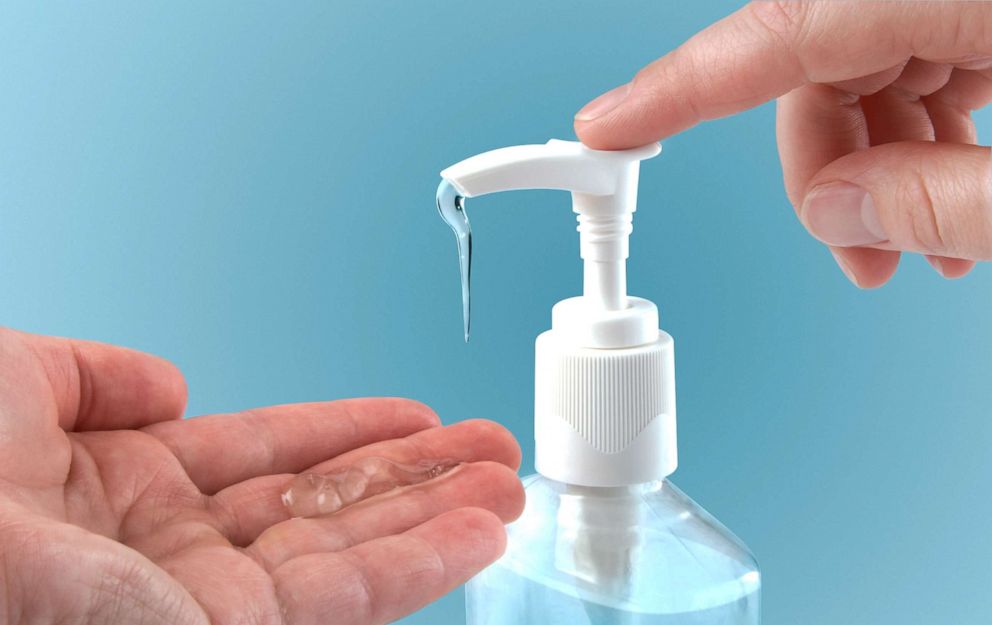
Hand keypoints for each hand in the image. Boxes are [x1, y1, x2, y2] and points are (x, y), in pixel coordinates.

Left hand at [0, 328, 522, 624]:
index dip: (342, 431)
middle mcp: (174, 556)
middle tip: (487, 450)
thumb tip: (172, 381)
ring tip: (507, 484)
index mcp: (119, 493)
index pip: (263, 458)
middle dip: (414, 477)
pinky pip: (349, 600)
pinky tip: (480, 529)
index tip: (408, 416)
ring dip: (439, 518)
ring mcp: (209, 607)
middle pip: (325, 507)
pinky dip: (424, 563)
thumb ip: (91, 375)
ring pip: (354, 555)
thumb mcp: (6, 386)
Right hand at [575, 1, 991, 286]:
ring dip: (876, 162)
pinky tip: (946, 198)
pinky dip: (916, 134)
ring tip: (920, 250)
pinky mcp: (983, 6)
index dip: (678, 85)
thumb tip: (836, 210)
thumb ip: (939, 200)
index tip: (607, 127)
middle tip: (856, 253)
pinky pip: (919, 61)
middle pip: (816, 61)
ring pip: (865, 67)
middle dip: (822, 167)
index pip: (779, 27)